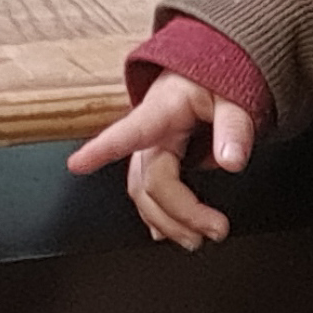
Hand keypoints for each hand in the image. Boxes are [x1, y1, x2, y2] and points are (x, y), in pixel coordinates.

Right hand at [64, 71, 257, 248]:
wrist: (207, 74)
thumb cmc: (213, 78)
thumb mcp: (234, 94)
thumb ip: (234, 127)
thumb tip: (232, 162)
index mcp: (162, 109)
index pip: (131, 131)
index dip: (102, 148)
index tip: (78, 163)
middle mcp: (150, 133)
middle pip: (150, 181)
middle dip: (179, 213)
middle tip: (216, 229)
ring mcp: (149, 148)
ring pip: (144, 192)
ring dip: (167, 221)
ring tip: (196, 238)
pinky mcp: (156, 158)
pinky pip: (147, 191)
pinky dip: (157, 215)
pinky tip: (165, 232)